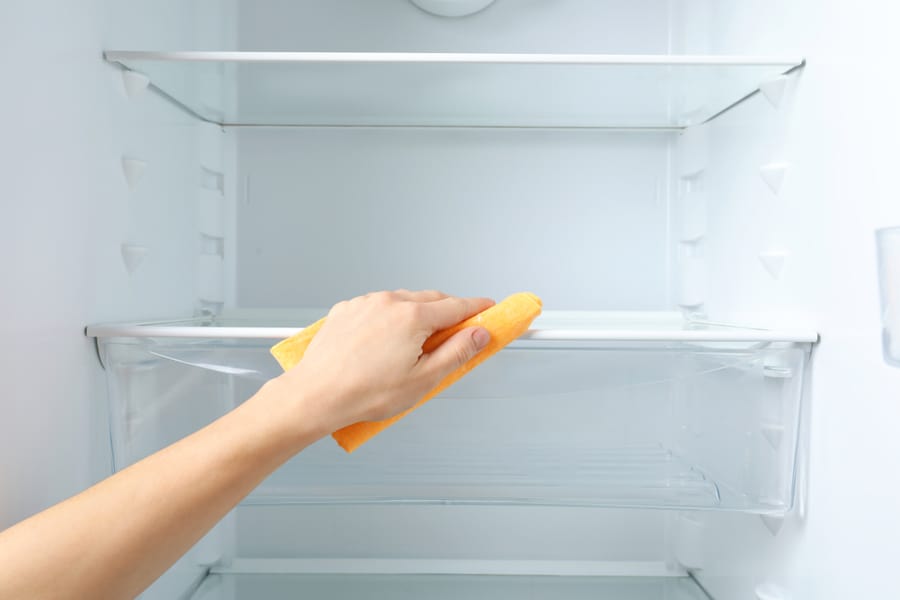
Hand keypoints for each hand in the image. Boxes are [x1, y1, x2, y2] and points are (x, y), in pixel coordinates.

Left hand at [276, 290, 494, 433]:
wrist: (316, 395)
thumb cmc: (364, 393)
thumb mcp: (424, 380)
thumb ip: (457, 353)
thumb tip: (479, 335)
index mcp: (412, 317)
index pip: (457, 306)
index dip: (478, 309)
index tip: (490, 310)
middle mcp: (389, 302)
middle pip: (431, 300)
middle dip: (449, 313)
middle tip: (457, 335)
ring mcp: (365, 303)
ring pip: (403, 302)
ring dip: (417, 316)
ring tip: (414, 347)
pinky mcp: (346, 310)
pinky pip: (377, 307)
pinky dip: (389, 318)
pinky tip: (385, 344)